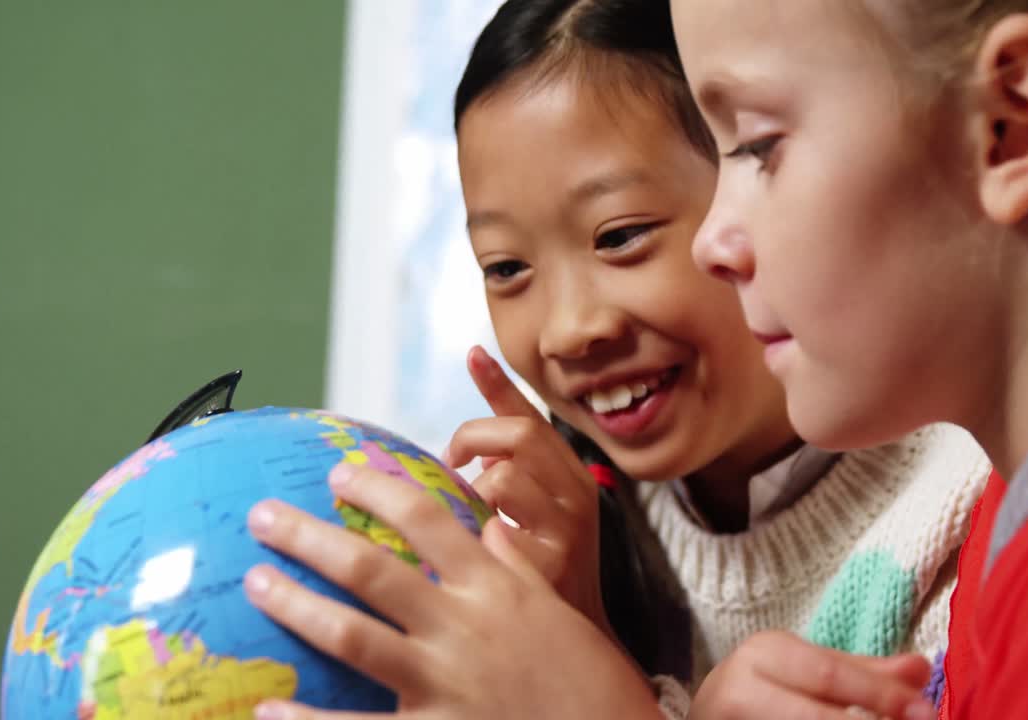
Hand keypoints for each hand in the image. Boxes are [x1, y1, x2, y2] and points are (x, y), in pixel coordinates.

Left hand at [243, 463, 661, 719]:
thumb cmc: (588, 677)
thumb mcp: (555, 610)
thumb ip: (515, 568)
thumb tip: (486, 530)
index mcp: (496, 586)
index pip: (428, 519)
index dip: (377, 490)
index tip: (339, 473)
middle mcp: (465, 625)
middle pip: (371, 569)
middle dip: (310, 538)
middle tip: (262, 517)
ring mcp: (447, 681)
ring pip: (354, 634)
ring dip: (297, 605)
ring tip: (254, 582)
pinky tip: (267, 707)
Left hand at [442, 346, 606, 632]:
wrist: (574, 647)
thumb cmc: (541, 575)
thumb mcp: (532, 515)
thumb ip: (504, 474)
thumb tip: (468, 444)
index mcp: (571, 476)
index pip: (532, 416)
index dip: (499, 384)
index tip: (471, 352)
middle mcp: (577, 494)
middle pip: (521, 433)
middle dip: (473, 436)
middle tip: (451, 461)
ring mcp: (565, 528)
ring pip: (507, 474)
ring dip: (475, 487)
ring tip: (470, 512)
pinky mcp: (546, 562)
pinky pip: (495, 523)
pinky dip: (477, 525)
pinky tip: (475, 545)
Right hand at [690, 631, 936, 719]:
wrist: (706, 712)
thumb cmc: (768, 685)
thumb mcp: (809, 668)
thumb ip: (865, 672)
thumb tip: (922, 669)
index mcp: (766, 652)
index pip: (831, 674)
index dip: (882, 696)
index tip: (927, 713)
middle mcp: (741, 686)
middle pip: (815, 717)